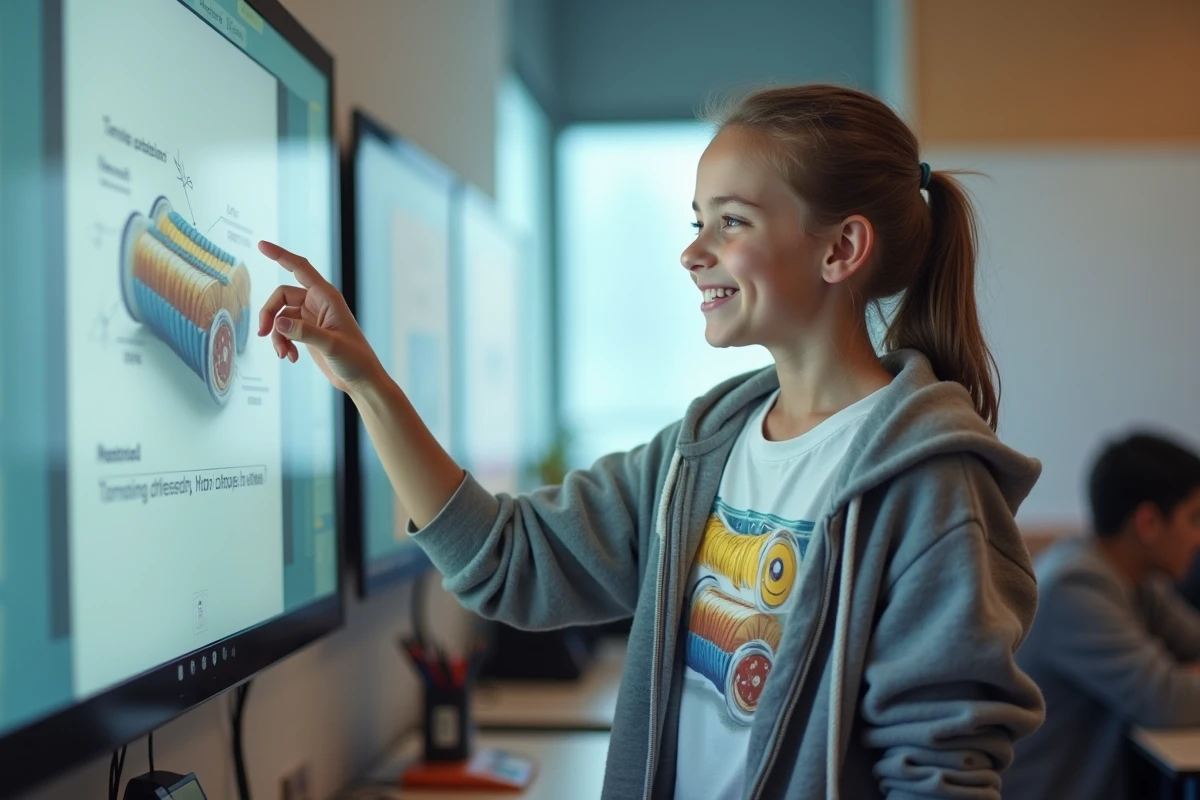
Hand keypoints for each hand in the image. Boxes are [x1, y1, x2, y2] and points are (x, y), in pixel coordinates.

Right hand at [256, 240, 382, 393]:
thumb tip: (278, 322)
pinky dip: (283, 343)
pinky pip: (284, 331)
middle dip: (269, 314)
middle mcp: (317, 303)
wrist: (361, 380)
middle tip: (263, 334)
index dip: (280, 255)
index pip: (300, 268)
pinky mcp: (306, 333)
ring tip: (284, 355)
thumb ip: (303, 332)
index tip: (261, 245)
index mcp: (327, 297)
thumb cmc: (355, 359)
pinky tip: (291, 358)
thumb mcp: (331, 344)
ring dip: (276, 336)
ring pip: (280, 316)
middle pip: (280, 296)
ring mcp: (311, 318)